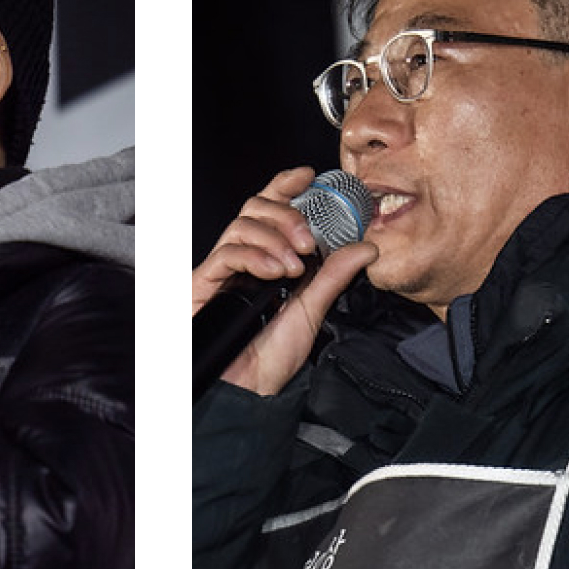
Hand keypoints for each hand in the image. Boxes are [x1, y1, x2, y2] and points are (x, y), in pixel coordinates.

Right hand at [193, 167, 377, 396]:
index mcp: (268, 259)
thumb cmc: (270, 357)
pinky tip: (275, 271)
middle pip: (255, 208)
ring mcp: (222, 270)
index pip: (271, 209)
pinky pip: (226, 253)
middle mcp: (243, 259)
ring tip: (294, 265)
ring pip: (241, 224)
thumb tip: (366, 246)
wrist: (246, 392)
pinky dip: (255, 256)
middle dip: (286, 215)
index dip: (286, 186)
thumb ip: (334, 275)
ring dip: (274, 238)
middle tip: (308, 240)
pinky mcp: (203, 283)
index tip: (309, 176)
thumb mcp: (313, 309)